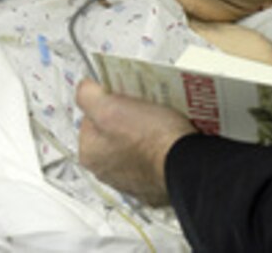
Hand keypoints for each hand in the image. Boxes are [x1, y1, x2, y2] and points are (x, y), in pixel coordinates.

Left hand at [76, 78, 195, 205]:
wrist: (187, 165)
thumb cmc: (152, 138)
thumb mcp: (110, 107)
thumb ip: (88, 95)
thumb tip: (84, 87)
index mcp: (90, 153)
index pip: (92, 115)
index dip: (110, 100)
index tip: (126, 95)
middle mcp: (105, 171)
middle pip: (112, 131)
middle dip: (127, 116)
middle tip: (145, 105)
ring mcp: (129, 181)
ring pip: (132, 144)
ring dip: (143, 132)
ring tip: (161, 119)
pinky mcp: (151, 184)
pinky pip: (151, 158)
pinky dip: (157, 148)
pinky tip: (168, 138)